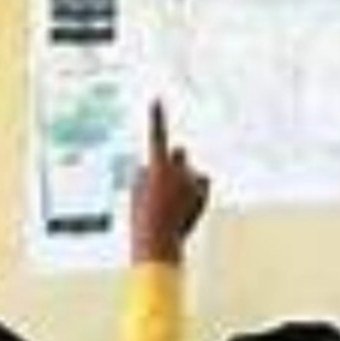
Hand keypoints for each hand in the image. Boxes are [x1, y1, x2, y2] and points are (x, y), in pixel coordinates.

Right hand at [132, 102, 208, 263]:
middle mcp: (178, 168)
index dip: (156, 117)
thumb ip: (143, 175)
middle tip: (168, 178)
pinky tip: (185, 209)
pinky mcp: (204, 191)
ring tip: (173, 206)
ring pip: (191, 172)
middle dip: (176, 161)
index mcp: (157, 166)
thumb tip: (150, 167)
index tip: (156, 99)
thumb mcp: (135, 194)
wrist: (159, 241)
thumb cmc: (142, 218)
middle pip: (179, 153)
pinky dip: (195, 193)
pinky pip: (201, 185)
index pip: (156, 135)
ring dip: (184, 181)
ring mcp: (193, 179)